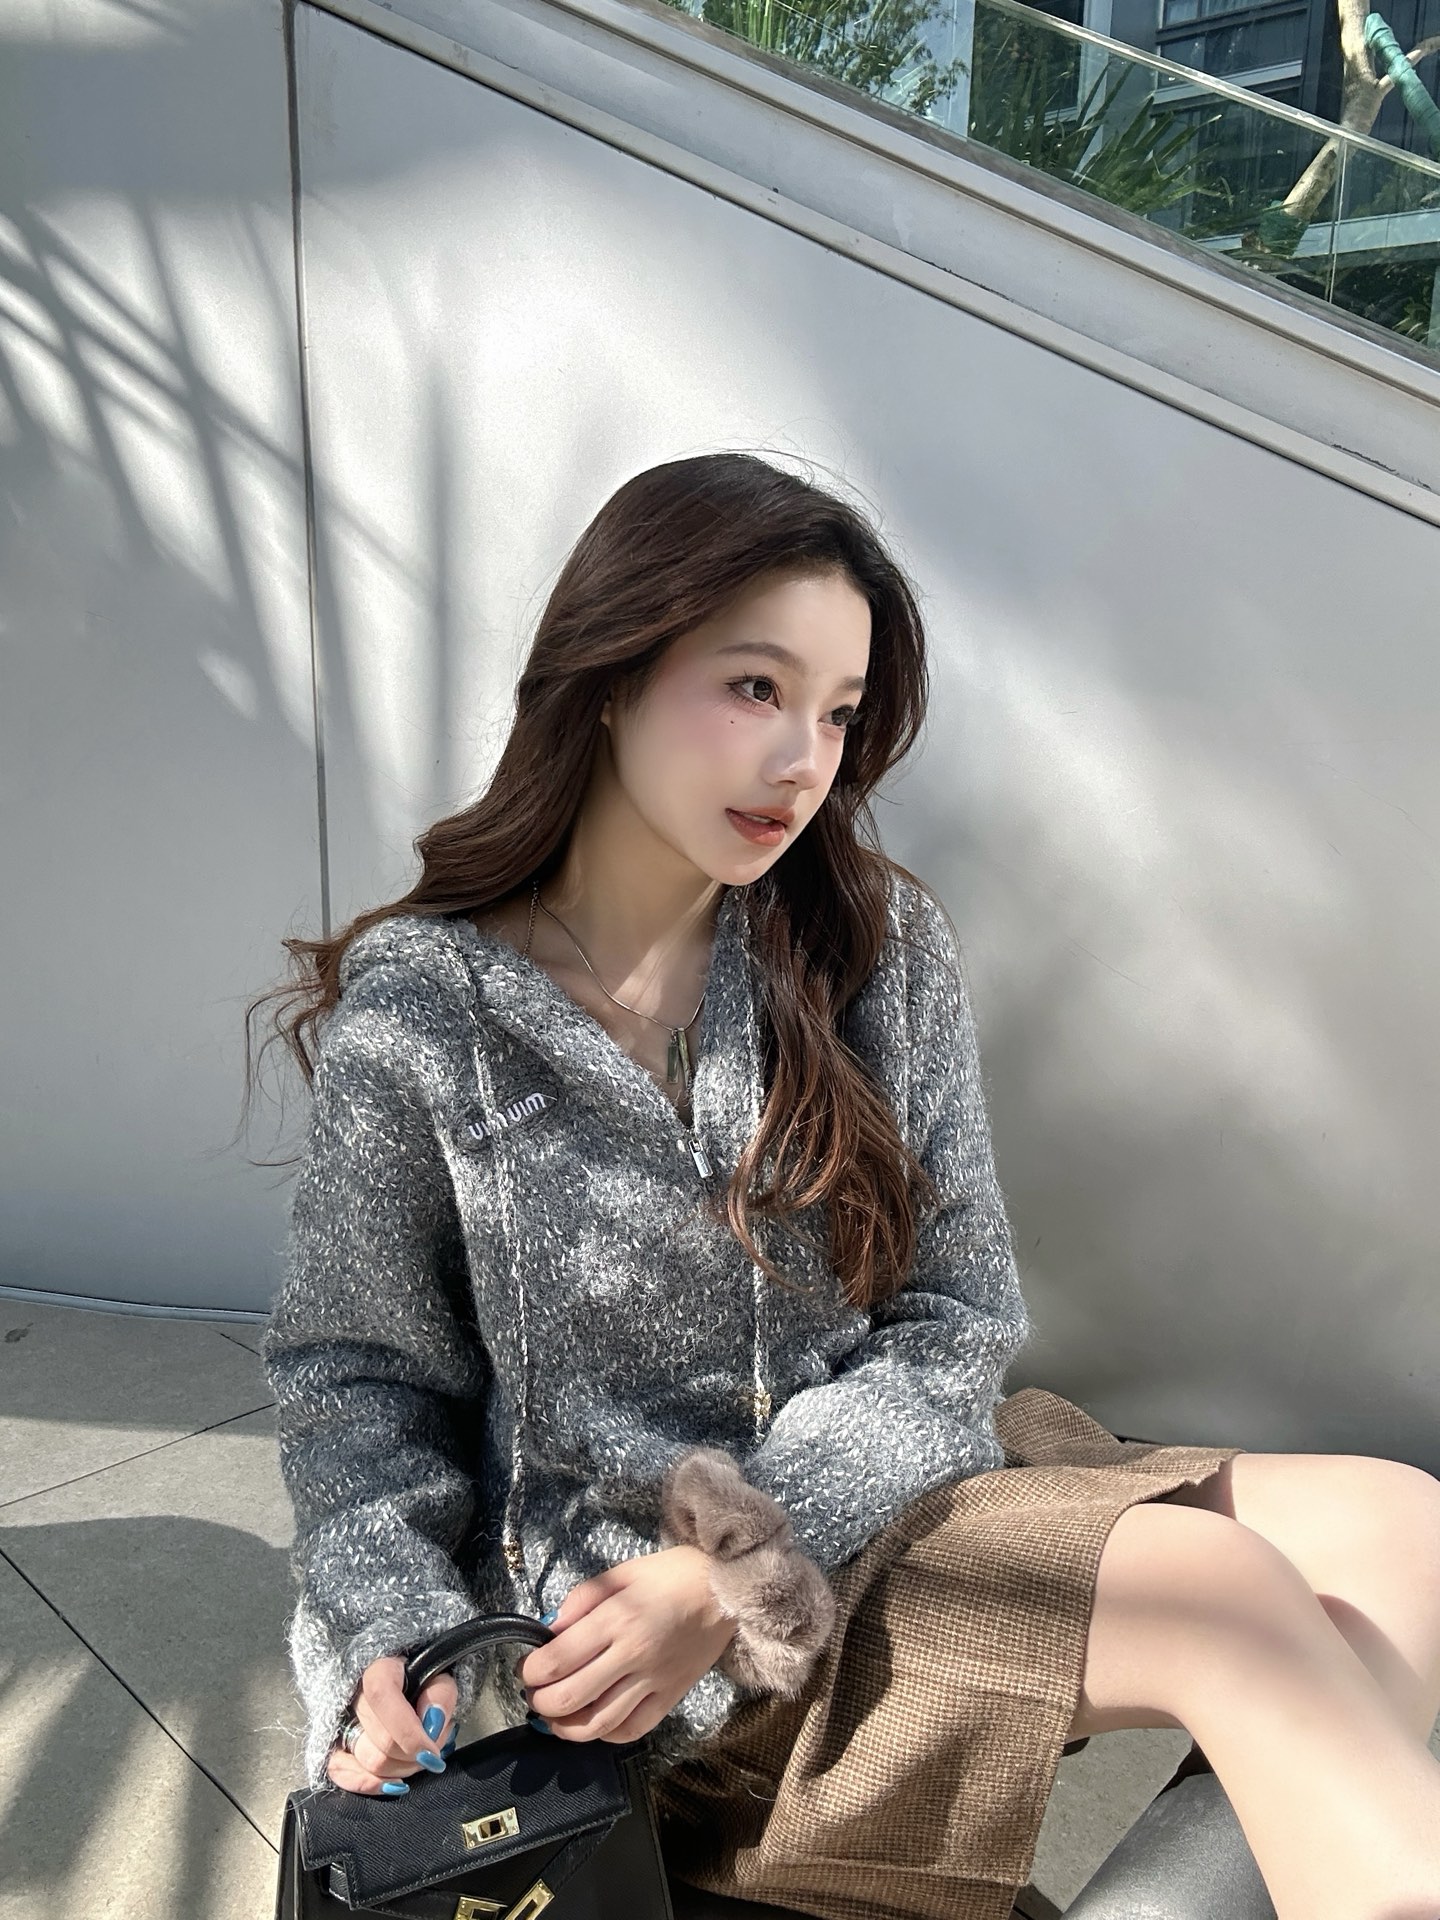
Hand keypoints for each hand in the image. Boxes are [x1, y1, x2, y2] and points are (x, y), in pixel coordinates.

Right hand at [325, 1654, 456, 1794]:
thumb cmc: (424, 1678)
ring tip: (420, 1758)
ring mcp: (339, 1721)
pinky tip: (395, 1785)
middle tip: (434, 1753)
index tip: (432, 1752)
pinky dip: (369, 1784)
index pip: (381, 1696)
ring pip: (366, 1759)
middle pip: (380, 1738)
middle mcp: (352, 1694)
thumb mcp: (441, 1676)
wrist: (408, 1680)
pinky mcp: (334, 1744)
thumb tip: (432, 1723)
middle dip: (413, 1755)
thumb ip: (440, 1695)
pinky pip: (339, 1771)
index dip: (407, 1731)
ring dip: (400, 1769)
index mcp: (378, 1668)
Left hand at [516, 1545, 735, 1742]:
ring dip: (565, 1728)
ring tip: (554, 1718)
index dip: (532, 1671)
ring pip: (598, 1723)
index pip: (558, 1660)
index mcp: (616, 1619)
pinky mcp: (671, 1697)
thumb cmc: (670, 1575)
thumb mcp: (620, 1574)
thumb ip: (580, 1601)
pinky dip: (605, 1735)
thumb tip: (549, 1632)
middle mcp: (633, 1654)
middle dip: (541, 1702)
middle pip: (571, 1698)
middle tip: (534, 1695)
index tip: (526, 1668)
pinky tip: (593, 1724)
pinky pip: (632, 1730)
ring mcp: (653, 1681)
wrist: (725, 1587)